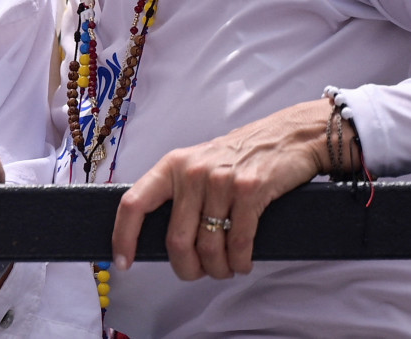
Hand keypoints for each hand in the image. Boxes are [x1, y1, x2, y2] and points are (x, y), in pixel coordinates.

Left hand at [111, 99, 332, 280]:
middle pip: (176, 240)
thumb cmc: (240, 156)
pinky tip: (242, 263)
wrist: (288, 137)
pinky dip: (240, 262)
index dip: (124, 236)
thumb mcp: (198, 164)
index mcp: (171, 166)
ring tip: (225, 269)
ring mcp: (220, 181)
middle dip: (187, 268)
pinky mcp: (249, 191)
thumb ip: (179, 194)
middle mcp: (191, 172)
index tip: (122, 262)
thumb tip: (159, 238)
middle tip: (197, 273)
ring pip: (208, 247)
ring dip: (218, 269)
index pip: (133, 203)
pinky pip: (238, 244)